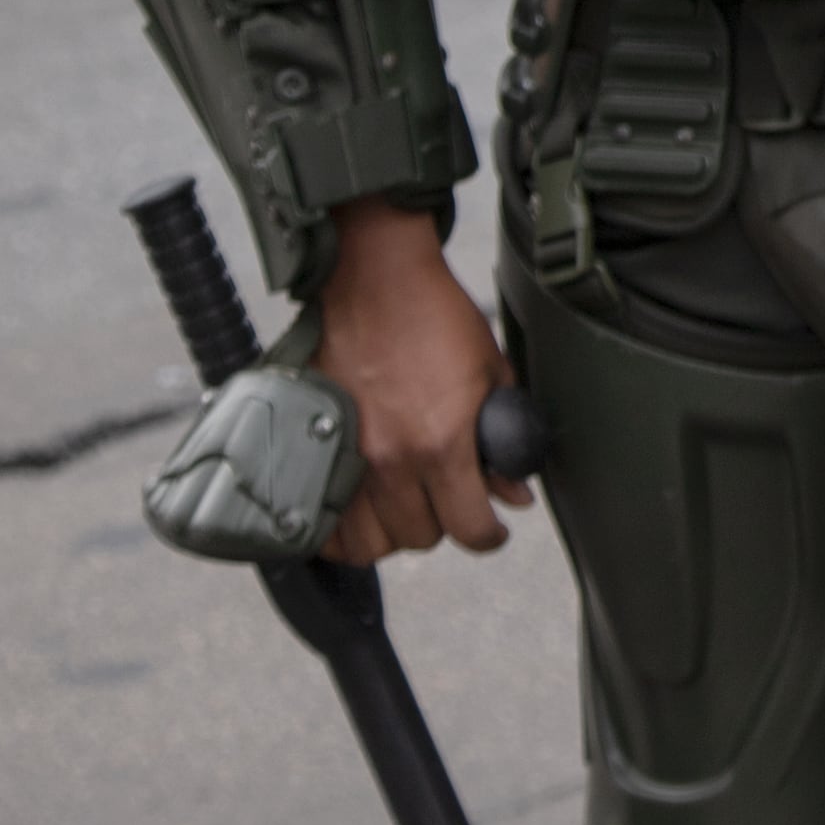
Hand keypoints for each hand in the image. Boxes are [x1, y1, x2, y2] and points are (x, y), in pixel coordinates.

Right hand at [311, 200, 523, 563]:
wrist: (374, 281)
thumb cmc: (438, 318)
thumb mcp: (493, 372)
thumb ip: (504, 437)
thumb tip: (514, 492)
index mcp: (443, 442)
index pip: (469, 528)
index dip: (489, 534)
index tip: (493, 527)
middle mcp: (392, 461)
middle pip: (420, 538)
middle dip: (443, 524)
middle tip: (449, 500)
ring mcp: (346, 458)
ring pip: (369, 543)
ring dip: (393, 532)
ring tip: (407, 506)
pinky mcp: (310, 449)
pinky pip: (321, 525)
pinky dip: (341, 531)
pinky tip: (361, 512)